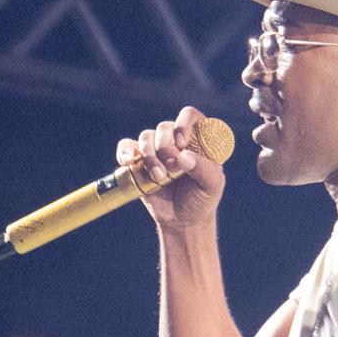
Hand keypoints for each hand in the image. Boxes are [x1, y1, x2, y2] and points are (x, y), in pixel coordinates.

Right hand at [115, 107, 226, 229]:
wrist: (182, 221)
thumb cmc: (202, 199)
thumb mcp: (212, 185)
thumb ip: (203, 169)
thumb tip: (182, 156)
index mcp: (197, 139)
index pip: (189, 116)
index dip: (184, 124)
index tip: (182, 144)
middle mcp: (176, 140)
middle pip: (165, 127)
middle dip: (166, 146)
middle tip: (172, 167)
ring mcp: (156, 150)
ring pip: (146, 137)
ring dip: (150, 155)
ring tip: (158, 177)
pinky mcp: (139, 161)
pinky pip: (127, 147)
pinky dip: (125, 152)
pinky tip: (128, 162)